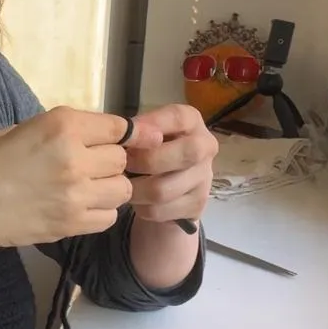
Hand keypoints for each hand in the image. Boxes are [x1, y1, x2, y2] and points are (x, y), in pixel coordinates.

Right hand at [0, 106, 162, 253]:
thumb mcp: (24, 128)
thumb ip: (65, 131)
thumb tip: (101, 135)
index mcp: (61, 126)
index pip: (117, 128)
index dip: (120, 133)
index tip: (115, 139)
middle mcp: (74, 158)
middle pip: (120, 159)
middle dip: (108, 160)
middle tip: (87, 164)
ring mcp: (75, 195)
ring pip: (122, 189)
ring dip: (108, 187)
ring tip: (86, 187)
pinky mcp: (70, 224)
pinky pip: (108, 217)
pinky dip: (100, 211)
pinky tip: (80, 206)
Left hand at [125, 105, 216, 224]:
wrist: (170, 183)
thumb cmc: (151, 147)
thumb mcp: (146, 132)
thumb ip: (136, 130)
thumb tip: (122, 136)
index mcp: (192, 121)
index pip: (178, 118)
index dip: (150, 126)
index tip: (127, 136)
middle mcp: (205, 146)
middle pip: (183, 154)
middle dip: (144, 161)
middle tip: (123, 164)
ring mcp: (204, 178)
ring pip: (163, 189)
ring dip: (135, 189)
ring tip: (122, 184)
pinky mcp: (196, 205)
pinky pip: (159, 210)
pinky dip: (140, 207)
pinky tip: (136, 199)